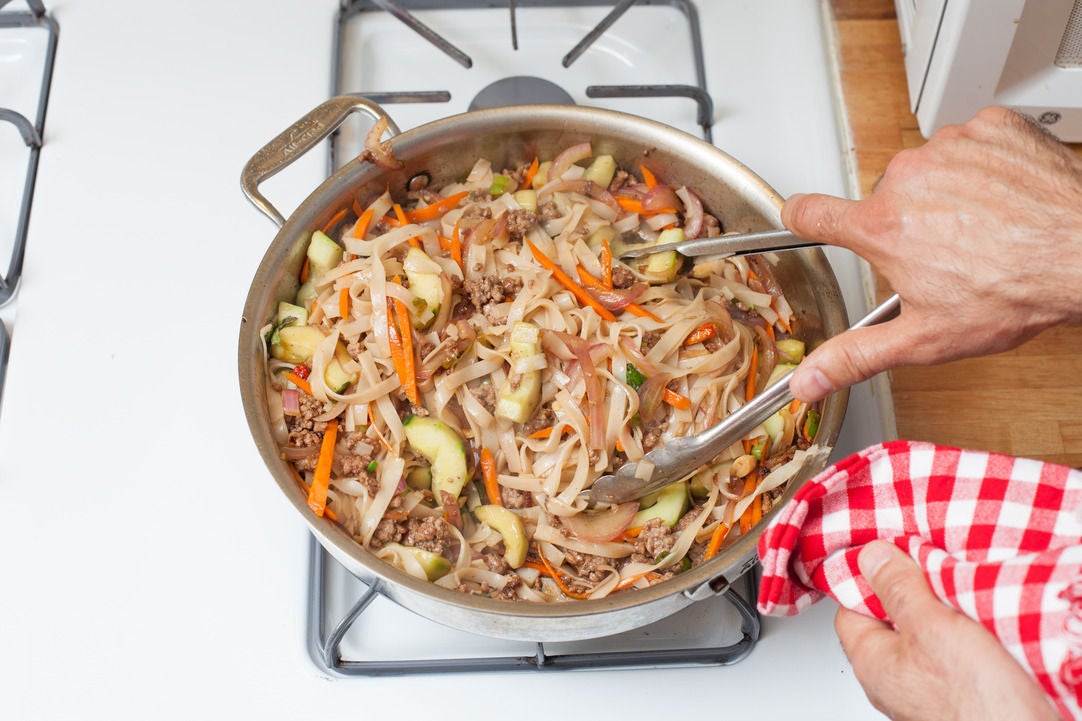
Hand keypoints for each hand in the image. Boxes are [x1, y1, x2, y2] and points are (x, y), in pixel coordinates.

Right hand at [782, 106, 1081, 401]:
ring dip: (945, 193)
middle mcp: (907, 179)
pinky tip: (1002, 198)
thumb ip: (856, 357)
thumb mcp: (925, 339)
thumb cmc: (1015, 292)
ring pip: (929, 171)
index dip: (802, 217)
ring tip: (982, 227)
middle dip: (906, 223)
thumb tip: (809, 381)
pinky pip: (970, 144)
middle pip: (885, 200)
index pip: (812, 212)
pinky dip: (982, 167)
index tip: (803, 217)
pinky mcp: (990, 129)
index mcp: (882, 228)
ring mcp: (950, 148)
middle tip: (944, 254)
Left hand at [834, 541, 1058, 720]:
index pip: (850, 608)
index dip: (868, 578)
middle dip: (912, 591)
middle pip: (890, 620)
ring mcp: (927, 692)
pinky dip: (965, 634)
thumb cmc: (980, 703)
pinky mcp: (961, 694)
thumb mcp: (932, 626)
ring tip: (963, 592)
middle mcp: (894, 682)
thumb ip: (898, 588)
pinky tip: (984, 623)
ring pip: (926, 636)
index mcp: (872, 664)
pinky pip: (953, 653)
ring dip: (943, 612)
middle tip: (933, 568)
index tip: (890, 554)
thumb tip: (871, 557)